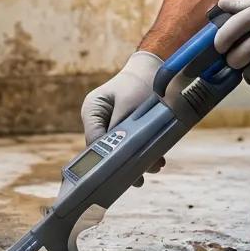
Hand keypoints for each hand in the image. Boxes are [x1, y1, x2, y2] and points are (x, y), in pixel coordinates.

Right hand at [80, 51, 165, 185]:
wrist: (153, 71)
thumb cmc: (137, 83)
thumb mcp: (129, 103)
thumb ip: (122, 127)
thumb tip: (121, 152)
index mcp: (92, 112)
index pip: (94, 142)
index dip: (106, 159)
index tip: (121, 172)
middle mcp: (99, 123)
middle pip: (107, 151)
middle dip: (125, 164)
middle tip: (139, 179)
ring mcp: (112, 129)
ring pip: (122, 152)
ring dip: (138, 162)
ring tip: (155, 166)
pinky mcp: (127, 133)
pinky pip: (133, 148)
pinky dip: (145, 155)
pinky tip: (158, 161)